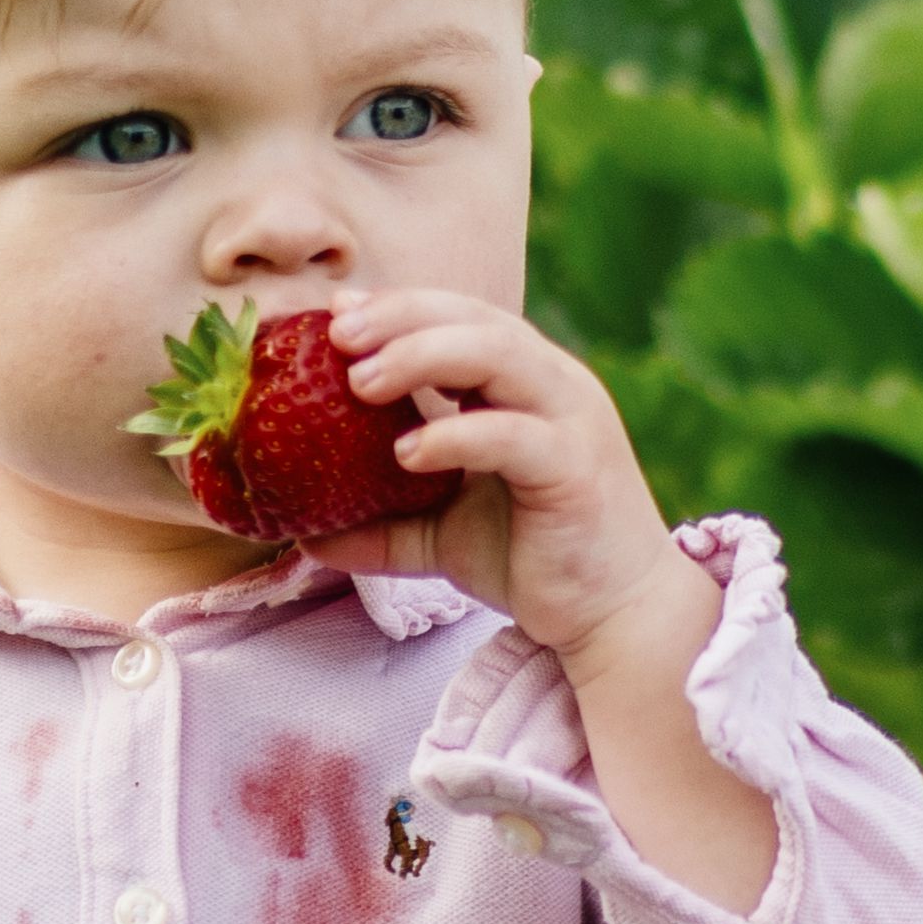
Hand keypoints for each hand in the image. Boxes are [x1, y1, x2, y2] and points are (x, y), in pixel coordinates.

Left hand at [308, 286, 707, 689]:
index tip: (334, 315)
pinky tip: (406, 452)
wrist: (617, 617)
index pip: (461, 318)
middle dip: (401, 316)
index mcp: (526, 385)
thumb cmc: (537, 562)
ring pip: (498, 354)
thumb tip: (305, 534)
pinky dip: (456, 434)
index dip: (398, 307)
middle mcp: (554, 386)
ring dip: (422, 354)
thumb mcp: (443, 535)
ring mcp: (572, 421)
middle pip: (475, 318)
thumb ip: (383, 523)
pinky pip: (512, 434)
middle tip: (335, 338)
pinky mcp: (576, 469)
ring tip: (360, 381)